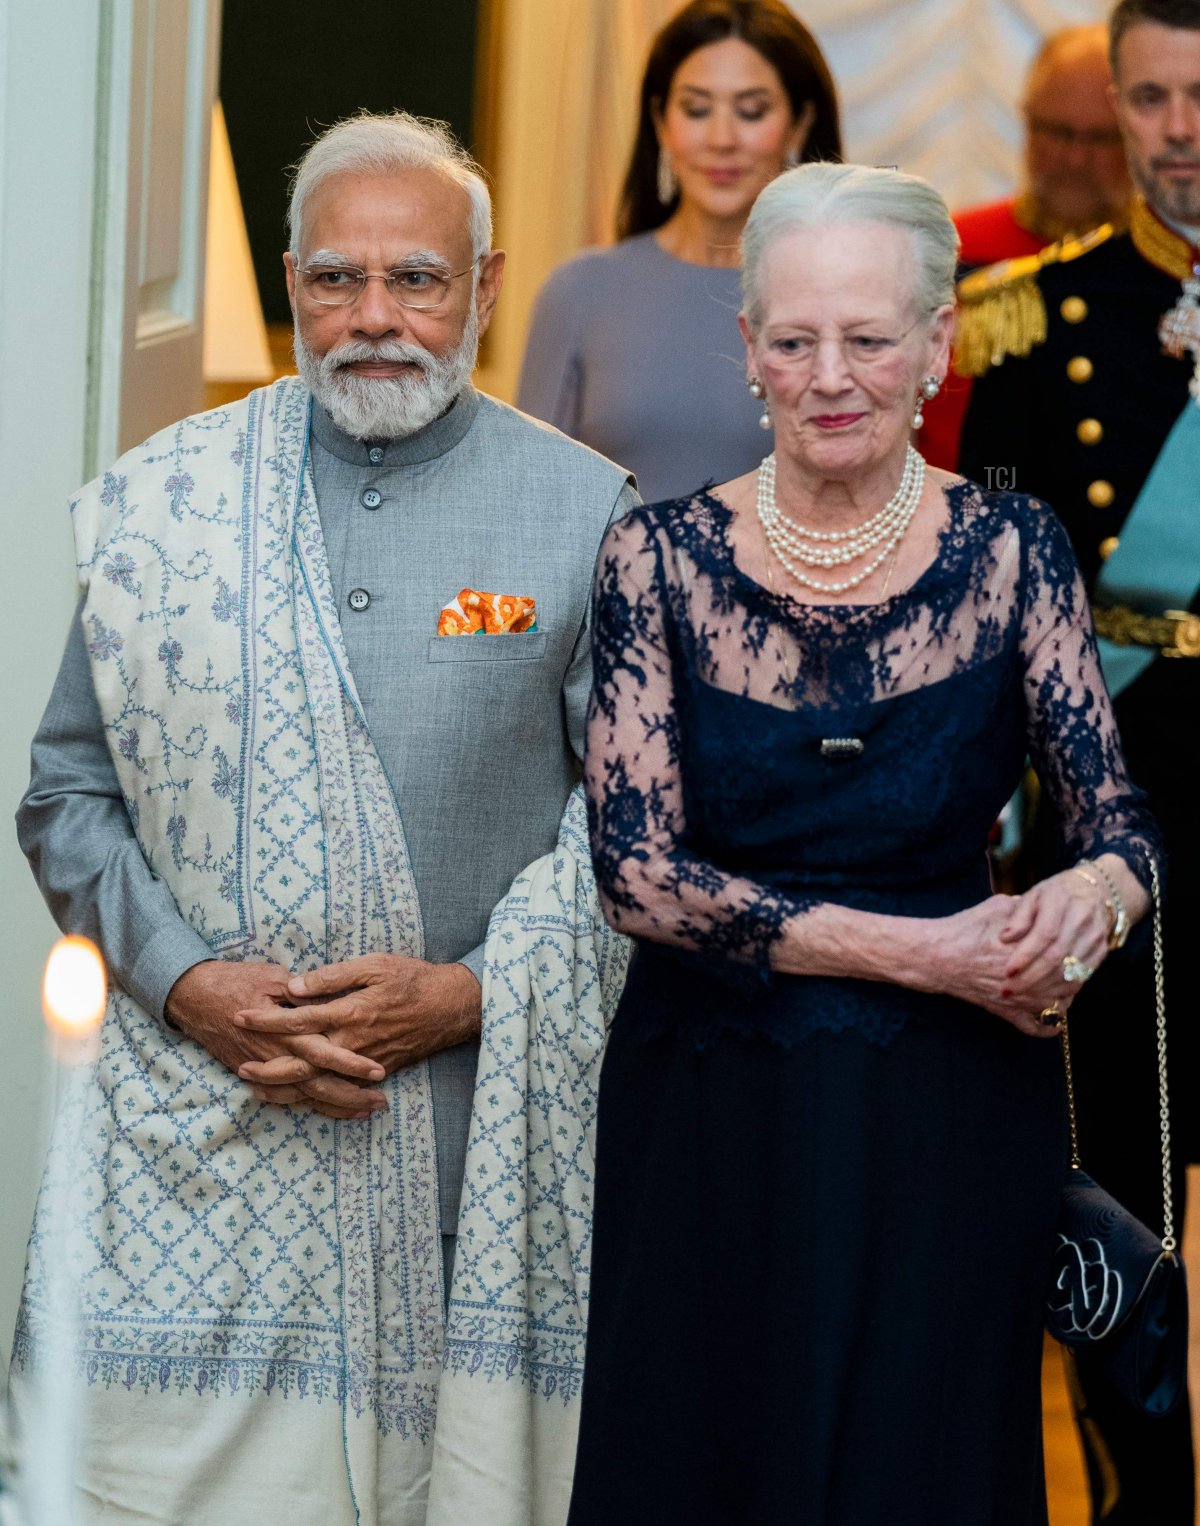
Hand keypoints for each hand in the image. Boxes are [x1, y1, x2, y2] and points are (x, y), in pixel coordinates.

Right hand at [165, 960, 386, 1119]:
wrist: (193, 996)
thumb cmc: (235, 980)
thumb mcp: (271, 976)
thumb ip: (301, 991)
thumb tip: (329, 1000)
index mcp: (283, 1029)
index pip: (323, 1052)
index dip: (350, 1063)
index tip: (378, 1071)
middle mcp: (275, 1054)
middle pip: (317, 1084)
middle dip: (350, 1095)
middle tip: (381, 1103)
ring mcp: (264, 1067)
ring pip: (303, 1096)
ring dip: (336, 1106)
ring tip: (366, 1111)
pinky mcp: (256, 1073)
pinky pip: (286, 1096)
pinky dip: (308, 1106)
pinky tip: (332, 1110)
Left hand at [233, 954, 481, 1090]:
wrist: (451, 1007)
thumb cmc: (412, 979)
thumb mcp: (374, 965)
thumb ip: (333, 978)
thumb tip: (296, 987)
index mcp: (350, 1013)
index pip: (298, 1019)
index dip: (267, 1019)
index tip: (240, 1015)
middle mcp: (353, 1043)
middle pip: (301, 1062)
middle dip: (267, 1065)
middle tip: (238, 1064)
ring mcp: (364, 1063)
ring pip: (318, 1083)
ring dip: (285, 1087)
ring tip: (257, 1088)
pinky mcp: (375, 1073)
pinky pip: (341, 1091)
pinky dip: (316, 1099)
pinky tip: (297, 1098)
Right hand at [915, 893, 1092, 1037]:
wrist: (937, 954)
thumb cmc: (964, 929)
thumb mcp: (997, 908)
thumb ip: (1025, 907)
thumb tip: (1043, 904)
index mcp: (1027, 950)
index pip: (1065, 955)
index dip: (1077, 952)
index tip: (1079, 945)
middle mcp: (1026, 977)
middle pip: (1065, 982)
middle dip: (1076, 976)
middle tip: (1081, 967)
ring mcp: (1015, 998)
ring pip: (1054, 1005)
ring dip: (1066, 999)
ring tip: (1071, 989)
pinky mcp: (1003, 1011)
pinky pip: (1031, 1027)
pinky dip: (1046, 1029)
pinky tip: (1055, 1025)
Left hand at [997, 869, 1110, 1016]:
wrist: (1093, 892)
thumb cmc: (1054, 895)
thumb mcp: (1033, 895)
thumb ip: (1018, 917)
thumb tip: (1004, 938)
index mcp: (1061, 901)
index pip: (1044, 934)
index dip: (1025, 955)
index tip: (1007, 971)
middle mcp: (1082, 919)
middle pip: (1056, 957)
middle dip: (1030, 978)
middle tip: (1007, 990)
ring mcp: (1094, 937)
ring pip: (1069, 971)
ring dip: (1043, 988)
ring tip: (1020, 996)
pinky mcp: (1101, 951)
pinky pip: (1081, 977)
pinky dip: (1060, 989)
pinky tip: (1042, 995)